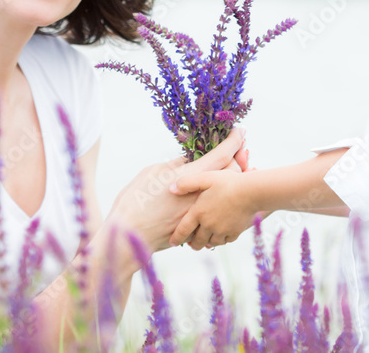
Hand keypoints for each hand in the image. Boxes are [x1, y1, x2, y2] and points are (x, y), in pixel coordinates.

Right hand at [110, 126, 248, 251]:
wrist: (127, 236)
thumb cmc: (135, 201)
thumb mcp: (153, 172)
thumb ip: (176, 164)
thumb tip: (189, 159)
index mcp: (190, 176)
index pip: (221, 154)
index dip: (234, 141)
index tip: (240, 131)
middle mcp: (201, 195)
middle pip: (232, 174)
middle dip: (238, 160)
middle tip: (239, 152)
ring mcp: (202, 213)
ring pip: (227, 193)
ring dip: (231, 180)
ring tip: (231, 171)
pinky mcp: (198, 228)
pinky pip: (216, 211)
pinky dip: (220, 200)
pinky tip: (218, 197)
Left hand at [168, 170, 258, 248]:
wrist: (251, 192)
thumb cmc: (228, 182)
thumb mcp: (205, 177)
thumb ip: (186, 183)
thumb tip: (171, 189)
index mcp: (199, 213)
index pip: (183, 230)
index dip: (176, 238)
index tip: (172, 243)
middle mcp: (209, 225)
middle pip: (197, 241)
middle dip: (192, 244)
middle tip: (191, 243)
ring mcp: (222, 231)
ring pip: (211, 242)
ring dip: (207, 242)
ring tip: (205, 239)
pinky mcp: (234, 233)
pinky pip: (225, 241)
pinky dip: (221, 240)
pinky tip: (221, 235)